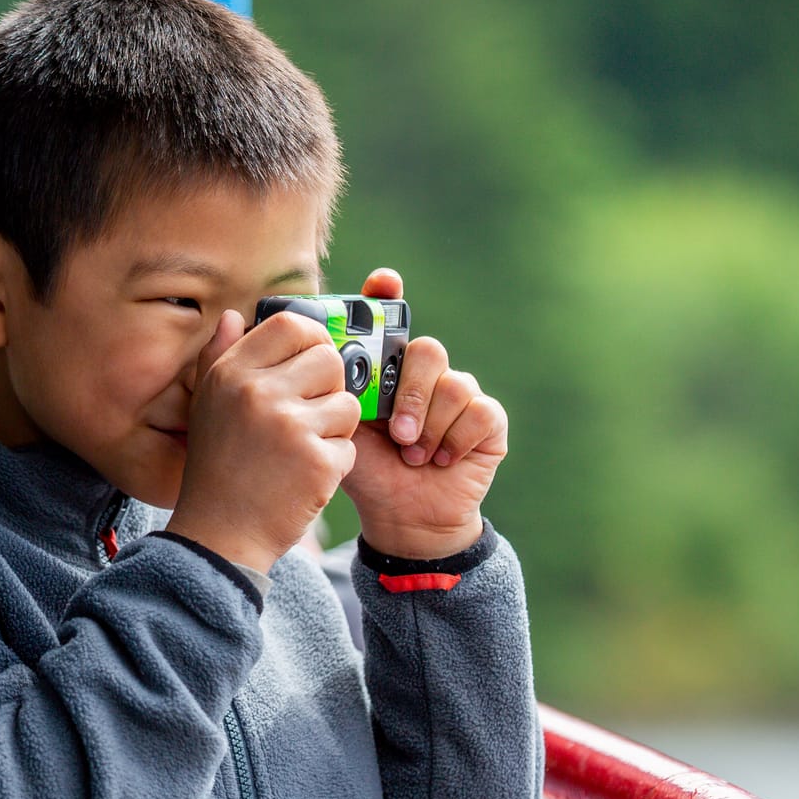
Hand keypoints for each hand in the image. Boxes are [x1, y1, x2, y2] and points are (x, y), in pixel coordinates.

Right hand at [166, 309, 362, 573]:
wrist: (220, 535)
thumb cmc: (217, 467)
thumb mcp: (207, 407)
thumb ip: (221, 357)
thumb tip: (236, 316)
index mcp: (233, 373)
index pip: (291, 325)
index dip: (311, 339)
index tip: (311, 362)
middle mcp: (259, 393)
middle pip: (329, 360)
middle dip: (328, 387)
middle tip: (307, 416)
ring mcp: (290, 427)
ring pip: (346, 404)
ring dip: (334, 429)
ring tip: (301, 451)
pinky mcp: (317, 461)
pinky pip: (349, 446)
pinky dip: (334, 465)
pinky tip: (305, 478)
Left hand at [341, 269, 508, 559]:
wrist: (401, 516)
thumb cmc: (370, 471)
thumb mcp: (341, 429)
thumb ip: (332, 393)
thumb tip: (310, 353)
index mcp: (388, 369)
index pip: (391, 318)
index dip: (388, 295)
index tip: (383, 282)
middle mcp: (426, 374)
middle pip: (426, 350)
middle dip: (410, 394)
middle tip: (398, 433)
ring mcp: (460, 395)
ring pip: (455, 384)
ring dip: (431, 428)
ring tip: (414, 456)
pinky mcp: (489, 421)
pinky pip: (480, 411)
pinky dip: (456, 441)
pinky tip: (441, 460)